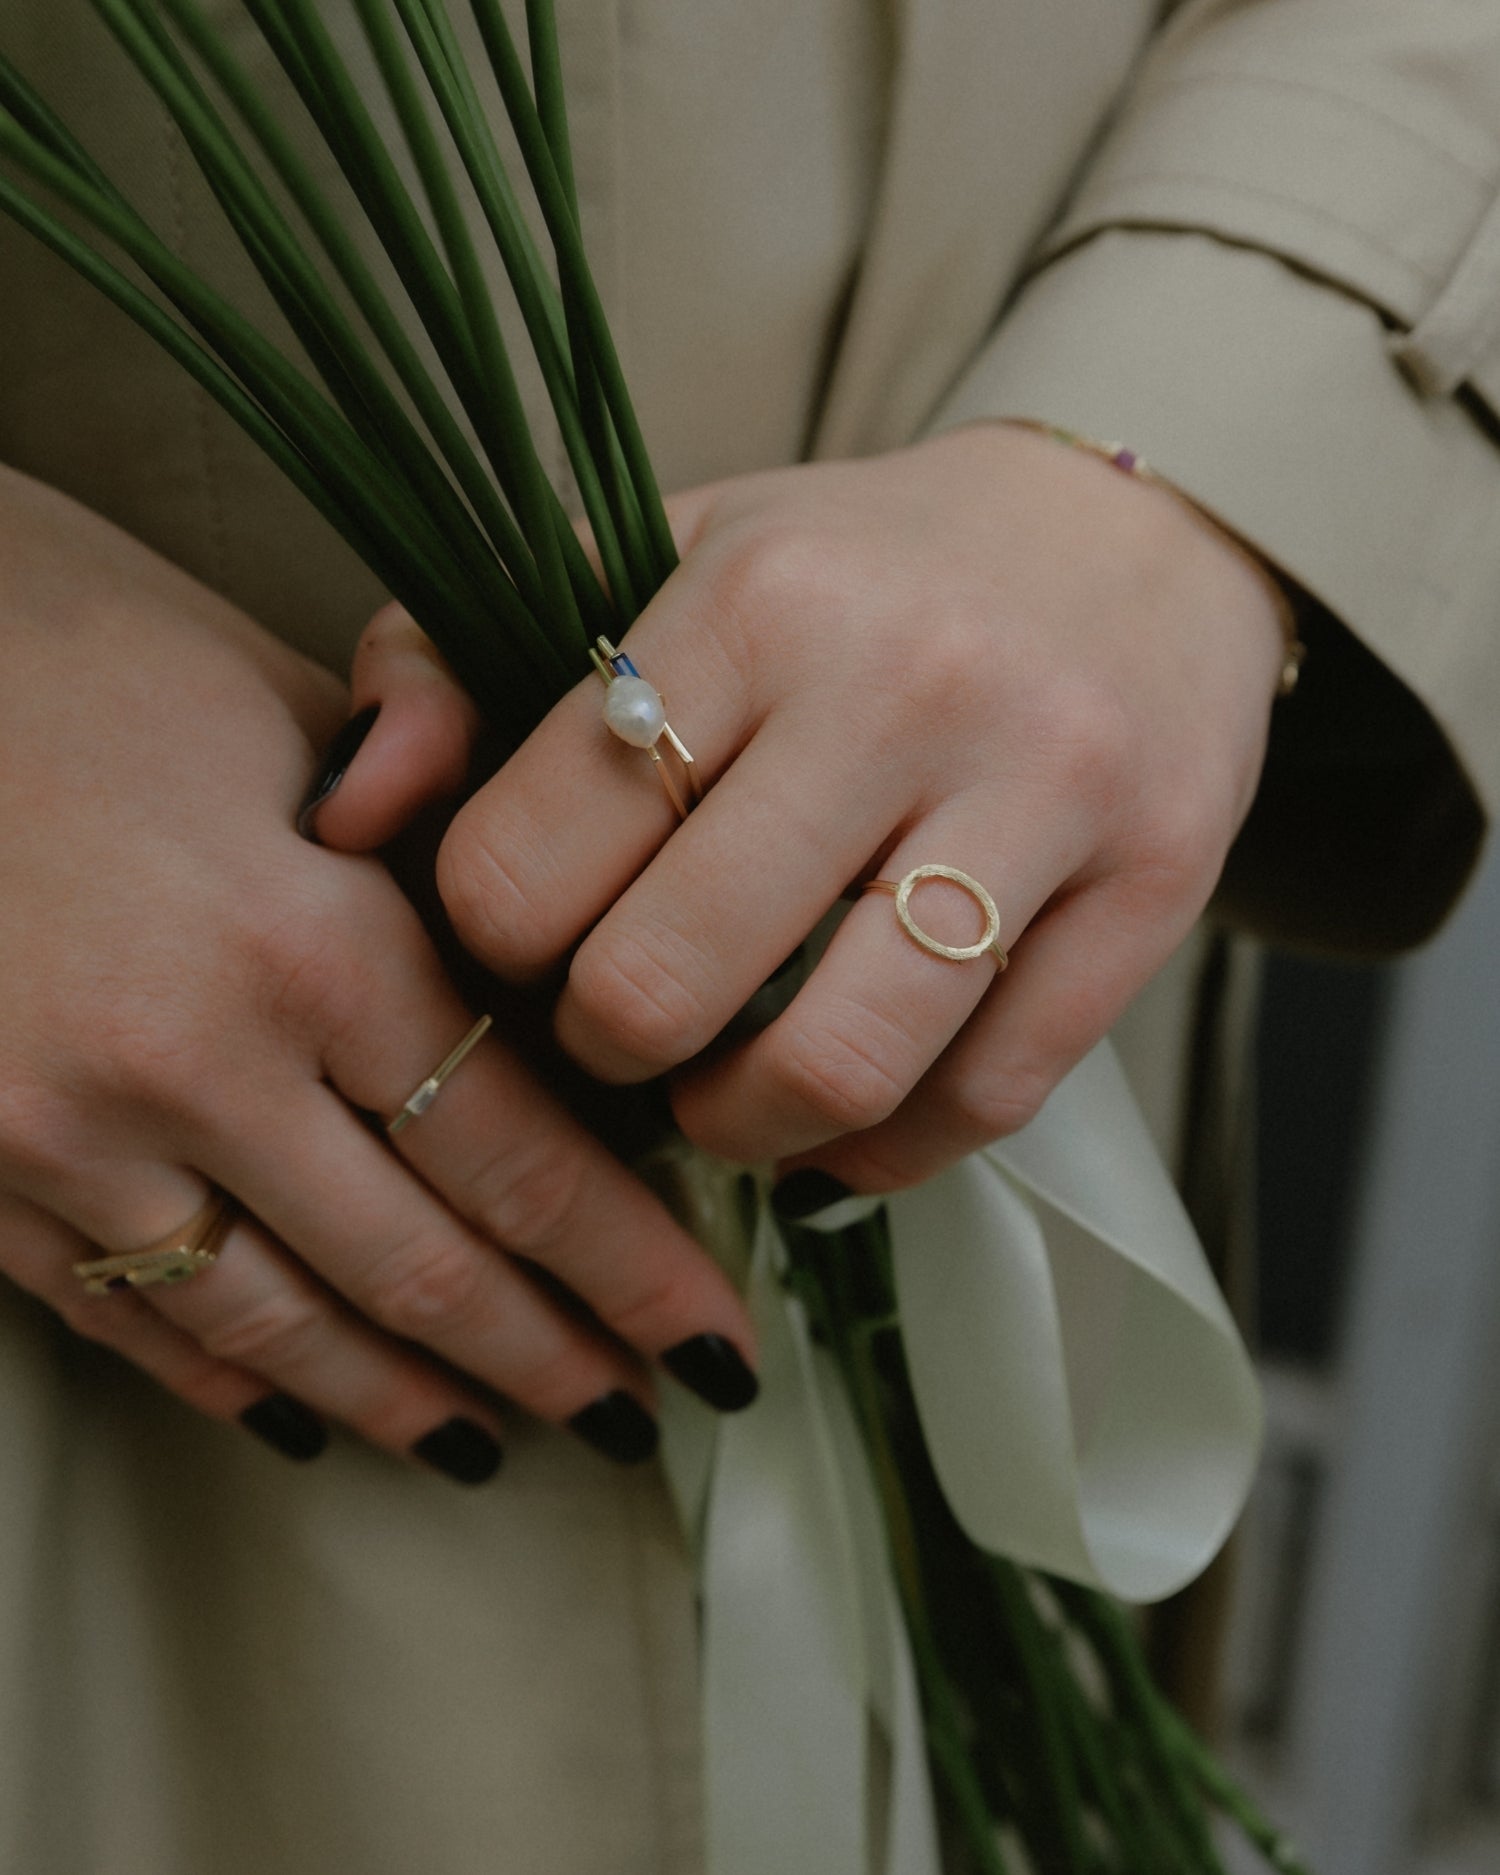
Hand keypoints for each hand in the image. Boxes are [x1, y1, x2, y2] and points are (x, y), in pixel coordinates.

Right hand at [0, 467, 755, 1480]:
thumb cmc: (73, 640)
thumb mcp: (284, 705)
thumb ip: (432, 832)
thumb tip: (540, 949)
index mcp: (307, 938)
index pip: (516, 1152)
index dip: (630, 1267)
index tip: (710, 1340)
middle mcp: (191, 1064)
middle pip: (417, 1265)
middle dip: (546, 1356)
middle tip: (635, 1419)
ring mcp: (57, 1134)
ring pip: (272, 1323)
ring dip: (398, 1398)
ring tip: (494, 1443)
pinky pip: (121, 1314)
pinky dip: (228, 1374)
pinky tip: (301, 1413)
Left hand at [333, 424, 1286, 1192]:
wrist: (1133, 530)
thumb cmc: (859, 570)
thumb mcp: (651, 557)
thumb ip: (458, 660)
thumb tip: (353, 816)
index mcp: (751, 599)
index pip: (527, 861)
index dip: (492, 947)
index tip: (530, 940)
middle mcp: (906, 685)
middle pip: (663, 988)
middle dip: (605, 1055)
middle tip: (620, 1030)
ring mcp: (1049, 790)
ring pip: (838, 1068)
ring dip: (741, 1130)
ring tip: (726, 1096)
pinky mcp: (1156, 886)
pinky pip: (988, 1100)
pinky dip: (887, 1149)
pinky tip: (847, 1115)